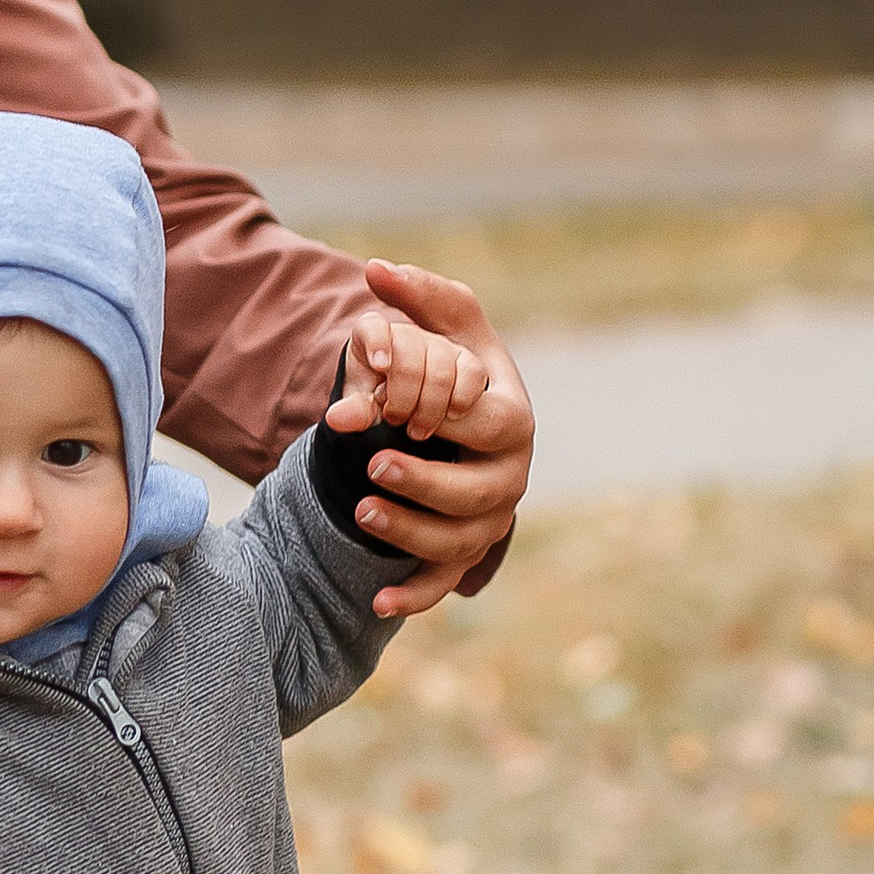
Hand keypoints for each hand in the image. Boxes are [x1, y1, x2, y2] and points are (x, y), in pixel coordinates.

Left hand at [324, 302, 490, 443]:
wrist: (408, 417)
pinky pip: (472, 371)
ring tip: (417, 430)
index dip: (378, 341)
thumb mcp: (363, 411)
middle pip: (410, 350)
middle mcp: (409, 334)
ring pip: (442, 365)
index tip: (381, 366)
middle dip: (403, 392)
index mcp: (372, 336)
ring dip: (430, 403)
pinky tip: (451, 417)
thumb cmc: (378, 407)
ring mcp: (440, 345)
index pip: (373, 326)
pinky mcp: (467, 362)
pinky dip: (461, 397)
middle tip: (395, 421)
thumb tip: (336, 419)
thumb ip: (355, 411)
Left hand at [334, 259, 533, 620]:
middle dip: (427, 480)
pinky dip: (412, 598)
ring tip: (361, 509)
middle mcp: (509, 474)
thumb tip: (375, 269)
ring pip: (458, 541)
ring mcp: (488, 519)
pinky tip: (375, 603)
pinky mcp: (461, 555)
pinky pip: (442, 585)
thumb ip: (417, 296)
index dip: (447, 417)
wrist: (450, 425)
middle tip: (374, 464)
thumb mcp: (445, 328)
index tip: (399, 410)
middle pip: (479, 490)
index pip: (490, 422)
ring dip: (410, 532)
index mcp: (512, 417)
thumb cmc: (454, 370)